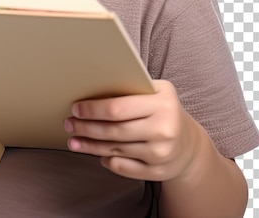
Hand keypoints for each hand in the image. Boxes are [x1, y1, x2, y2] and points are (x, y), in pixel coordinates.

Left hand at [64, 80, 202, 181]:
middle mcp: (164, 130)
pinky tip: (97, 154)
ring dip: (90, 146)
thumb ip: (130, 88)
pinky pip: (124, 167)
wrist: (189, 144)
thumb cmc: (163, 110)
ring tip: (74, 140)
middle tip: (69, 124)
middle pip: (113, 131)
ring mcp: (161, 154)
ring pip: (115, 150)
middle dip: (86, 127)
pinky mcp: (158, 173)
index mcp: (162, 104)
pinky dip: (107, 160)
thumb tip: (92, 84)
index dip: (92, 110)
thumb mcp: (155, 92)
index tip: (76, 108)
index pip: (118, 108)